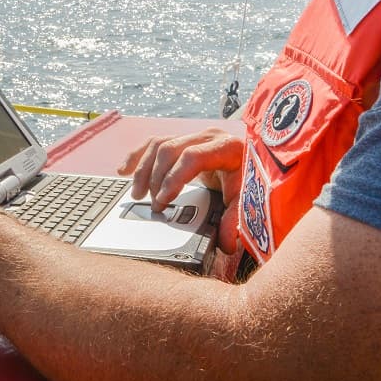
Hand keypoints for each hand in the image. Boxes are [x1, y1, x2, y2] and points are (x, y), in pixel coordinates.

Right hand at [117, 127, 243, 252]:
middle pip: (170, 149)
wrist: (257, 165)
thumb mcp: (248, 201)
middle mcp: (208, 136)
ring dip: (143, 169)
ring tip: (136, 194)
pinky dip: (138, 156)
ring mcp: (194, 135)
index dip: (173, 179)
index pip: (192, 157)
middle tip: (151, 205)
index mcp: (226, 147)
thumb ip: (236, 221)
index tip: (162, 202)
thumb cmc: (252, 182)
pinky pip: (155, 142)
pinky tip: (124, 170)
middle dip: (155, 177)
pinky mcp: (183, 140)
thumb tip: (226, 244)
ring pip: (159, 144)